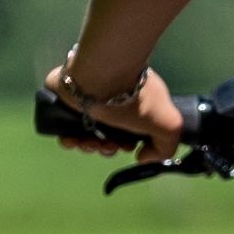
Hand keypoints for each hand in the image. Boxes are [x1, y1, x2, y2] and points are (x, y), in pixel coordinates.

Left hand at [34, 56, 183, 159]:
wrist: (101, 76)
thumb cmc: (135, 98)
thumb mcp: (169, 125)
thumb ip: (165, 148)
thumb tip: (142, 157)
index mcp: (133, 103)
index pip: (129, 132)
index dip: (127, 145)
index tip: (126, 147)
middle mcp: (110, 101)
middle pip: (106, 136)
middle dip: (108, 148)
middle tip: (108, 144)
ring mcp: (86, 102)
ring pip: (86, 135)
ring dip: (90, 147)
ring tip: (91, 142)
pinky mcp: (64, 103)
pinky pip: (64, 129)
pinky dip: (70, 140)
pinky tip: (74, 140)